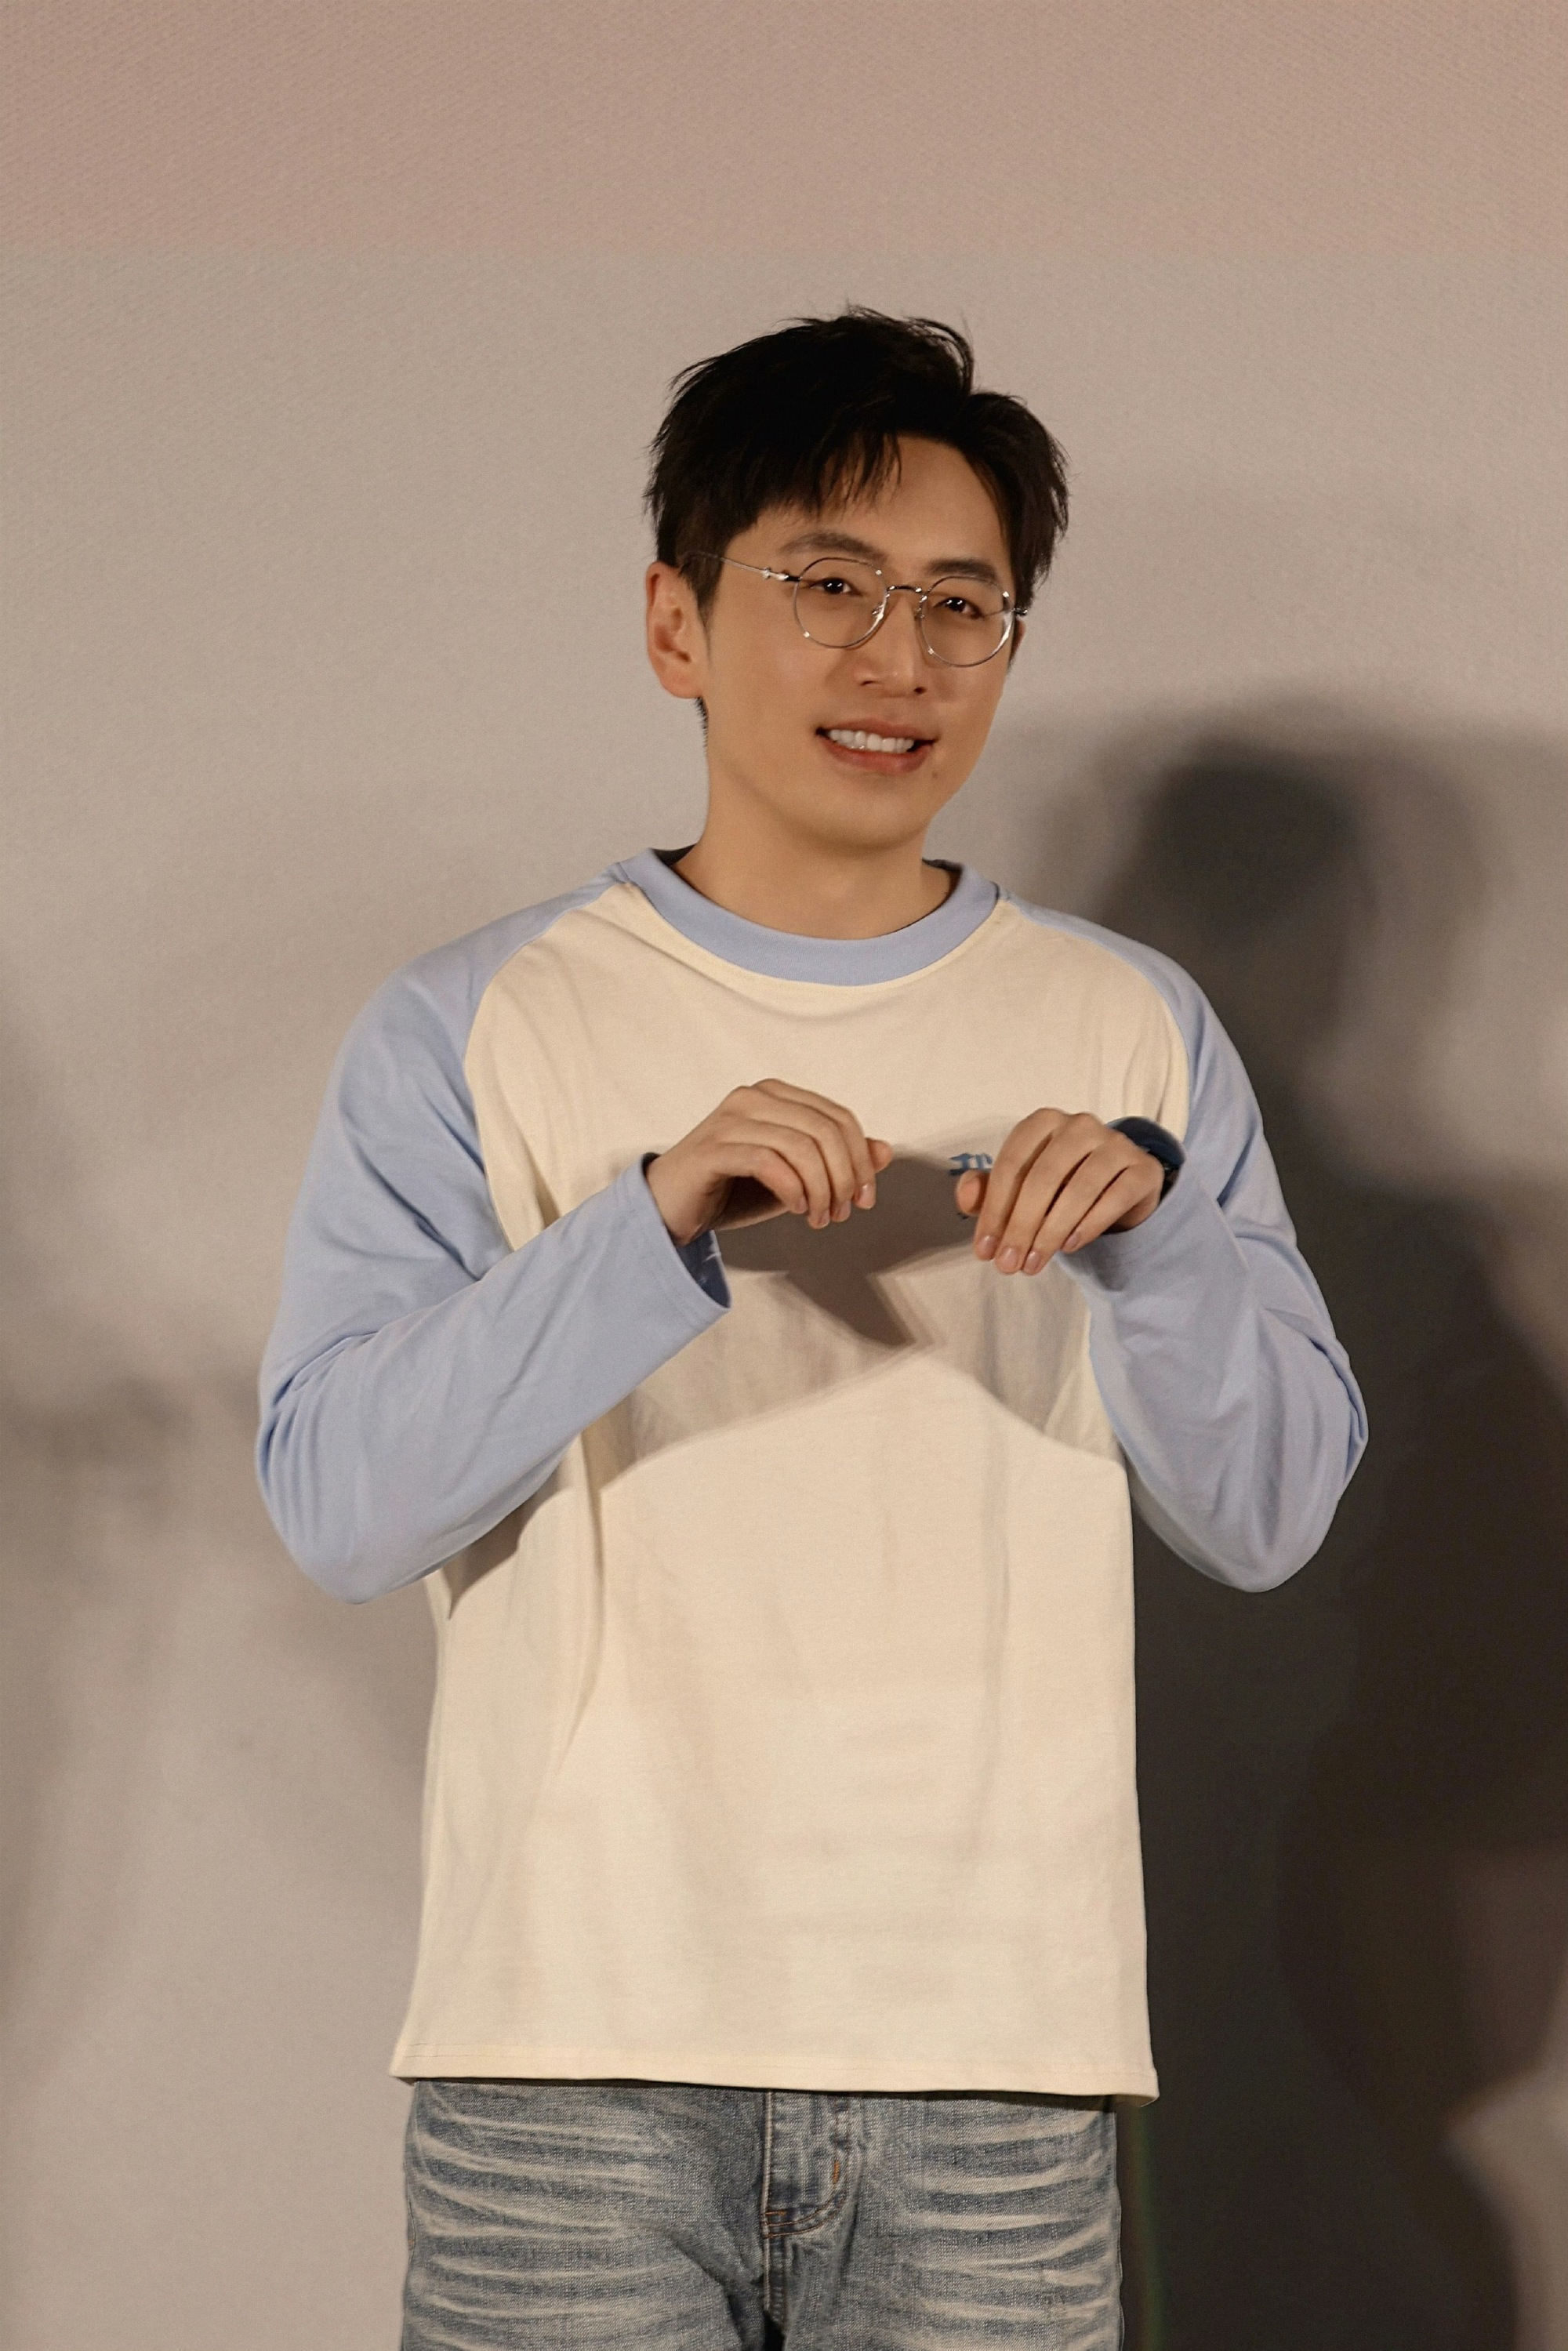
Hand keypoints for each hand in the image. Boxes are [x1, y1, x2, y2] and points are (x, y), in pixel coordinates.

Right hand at [645, 1080, 893, 1247]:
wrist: (669, 1210)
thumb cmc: (733, 1190)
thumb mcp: (797, 1178)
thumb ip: (837, 1162)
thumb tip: (885, 1151)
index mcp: (775, 1094)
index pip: (839, 1117)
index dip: (861, 1160)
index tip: (864, 1200)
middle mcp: (752, 1097)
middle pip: (826, 1130)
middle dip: (844, 1178)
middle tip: (842, 1214)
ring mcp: (729, 1119)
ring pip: (801, 1146)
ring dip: (821, 1190)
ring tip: (819, 1218)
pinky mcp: (712, 1149)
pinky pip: (768, 1162)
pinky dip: (792, 1190)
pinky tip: (796, 1209)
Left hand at [955, 1110, 1164, 1272]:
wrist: (1120, 1186)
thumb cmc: (1061, 1185)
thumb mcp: (1022, 1186)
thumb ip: (989, 1190)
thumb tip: (965, 1198)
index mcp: (1043, 1122)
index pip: (1011, 1163)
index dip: (994, 1210)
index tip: (984, 1250)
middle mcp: (1080, 1125)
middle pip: (1043, 1177)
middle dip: (1021, 1227)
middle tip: (1008, 1265)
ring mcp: (1116, 1143)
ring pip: (1079, 1189)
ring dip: (1051, 1232)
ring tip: (1034, 1264)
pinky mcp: (1142, 1168)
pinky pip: (1114, 1197)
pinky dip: (1089, 1225)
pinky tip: (1070, 1247)